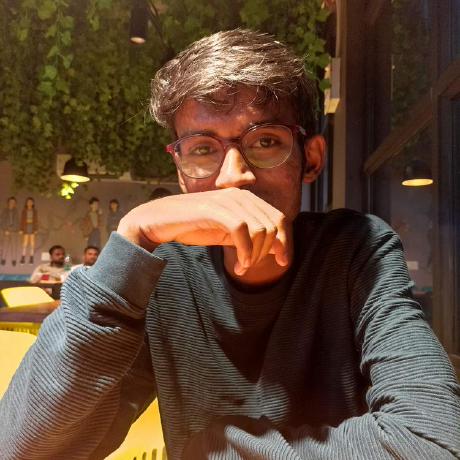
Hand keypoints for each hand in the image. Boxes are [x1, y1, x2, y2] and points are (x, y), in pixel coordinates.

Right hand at [117, 188, 290, 274]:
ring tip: (243, 268)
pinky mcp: (214, 209)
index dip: (285, 240)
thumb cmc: (194, 227)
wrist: (161, 221)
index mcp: (246, 198)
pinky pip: (242, 231)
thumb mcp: (228, 233)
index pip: (278, 218)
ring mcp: (227, 200)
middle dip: (267, 252)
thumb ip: (250, 237)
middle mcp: (240, 195)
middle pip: (272, 225)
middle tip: (250, 267)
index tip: (283, 261)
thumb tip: (276, 248)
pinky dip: (245, 252)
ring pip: (260, 229)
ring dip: (255, 255)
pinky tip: (239, 265)